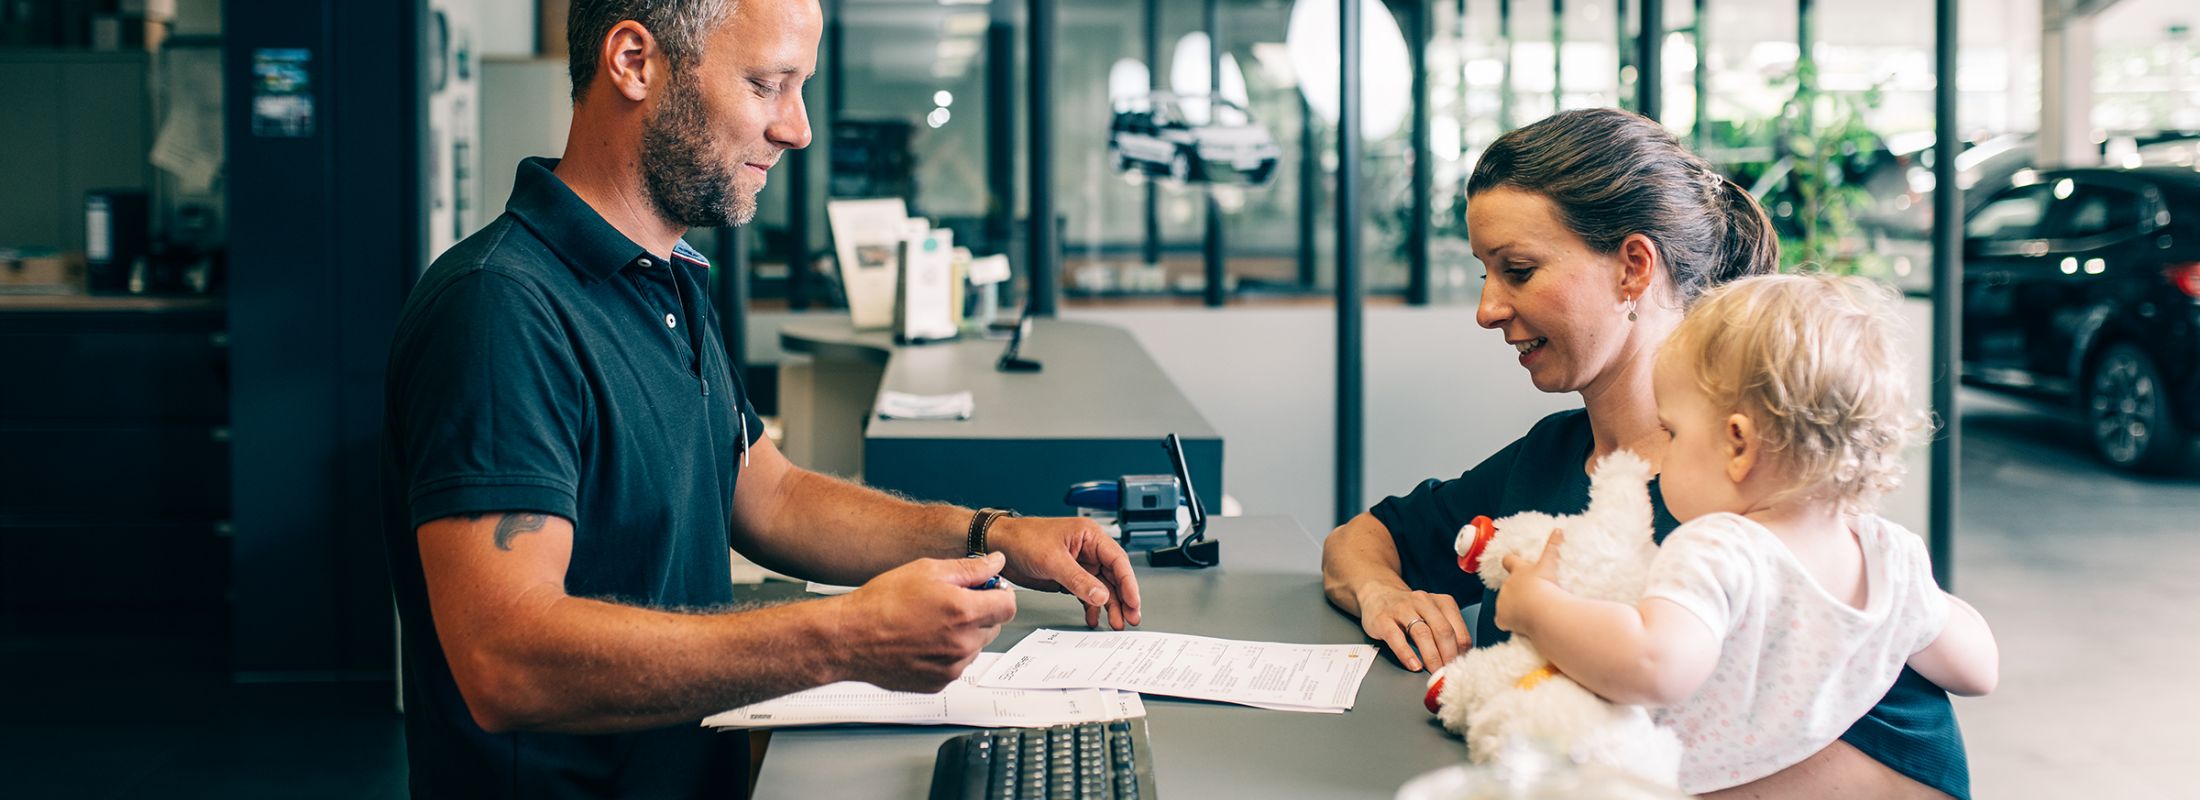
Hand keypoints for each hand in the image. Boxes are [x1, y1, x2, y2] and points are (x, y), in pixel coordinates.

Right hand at [832, 553, 1018, 692]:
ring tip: (931, 622)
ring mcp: (951, 666)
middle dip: (980, 612)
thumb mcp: (927, 570)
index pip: (1008, 605)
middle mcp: (962, 643)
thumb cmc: (881, 603)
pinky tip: (923, 640)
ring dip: (964, 634)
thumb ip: (969, 568)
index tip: (987, 589)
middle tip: (951, 603)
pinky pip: (956, 665)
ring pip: (975, 647)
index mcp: (963, 612)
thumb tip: (995, 562)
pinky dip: (947, 654)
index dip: (999, 593)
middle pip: (994, 626)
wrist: (850, 638)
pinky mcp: (939, 682)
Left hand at [988, 516, 1142, 629]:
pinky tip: (1093, 618)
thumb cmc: (1023, 538)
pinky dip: (1091, 606)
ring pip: (1102, 587)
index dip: (1129, 583)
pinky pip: (1086, 593)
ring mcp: (1079, 564)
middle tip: (1130, 618)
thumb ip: (1078, 579)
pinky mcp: (1068, 576)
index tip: (1134, 602)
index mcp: (1089, 536)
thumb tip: (1102, 596)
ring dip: (1110, 606)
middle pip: (1114, 576)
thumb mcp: (1052, 560)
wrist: (997, 544)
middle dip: (1123, 598)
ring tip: (1115, 624)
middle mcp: (1088, 549)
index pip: (1118, 560)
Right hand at [1354, 586, 1469, 671]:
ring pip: (1422, 634)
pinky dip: (1407, 654)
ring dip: (1432, 657)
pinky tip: (1414, 665)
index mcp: (1442, 602)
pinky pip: (1396, 638)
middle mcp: (1423, 602)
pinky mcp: (1383, 619)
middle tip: (1449, 674)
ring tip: (1434, 674)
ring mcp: (1402, 609)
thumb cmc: (1411, 611)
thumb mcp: (1433, 615)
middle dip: (1448, 656)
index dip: (1461, 652)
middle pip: (1443, 631)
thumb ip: (1447, 633)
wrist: (1379, 595)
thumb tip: (1459, 660)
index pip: (1458, 630)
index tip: (1461, 668)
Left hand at [1493, 529, 1563, 634]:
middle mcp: (1507, 585)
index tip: (1510, 562)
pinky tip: (1522, 626)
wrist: (1542, 609)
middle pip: (1508, 587)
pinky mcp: (1501, 618)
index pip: (1509, 561)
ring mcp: (1502, 602)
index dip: (1510, 561)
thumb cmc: (1547, 585)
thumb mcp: (1550, 563)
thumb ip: (1553, 546)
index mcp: (1518, 571)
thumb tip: (1558, 529)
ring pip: (1505, 605)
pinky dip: (1510, 623)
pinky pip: (1504, 622)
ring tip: (1531, 614)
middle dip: (1516, 592)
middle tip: (1532, 598)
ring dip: (1514, 608)